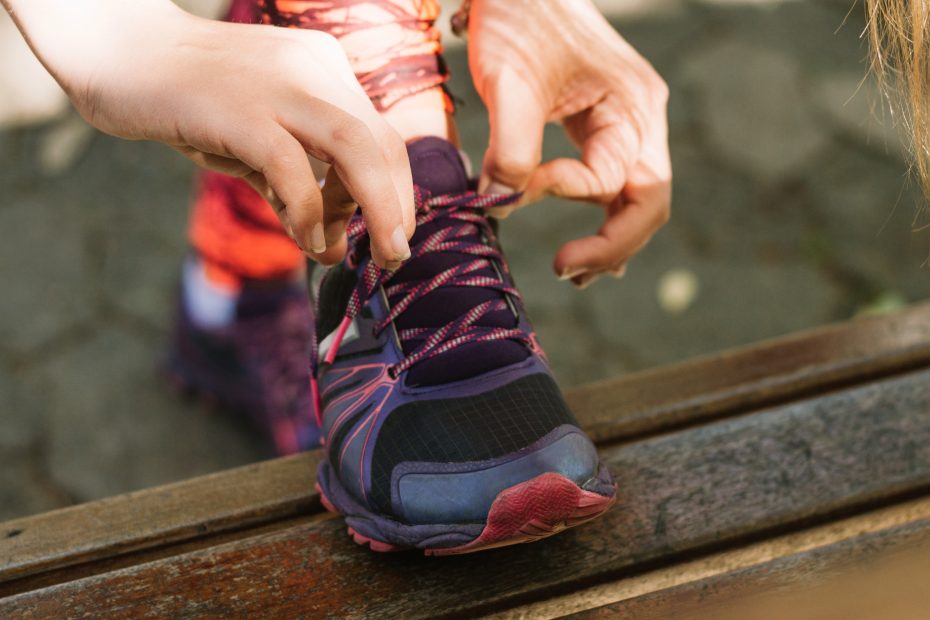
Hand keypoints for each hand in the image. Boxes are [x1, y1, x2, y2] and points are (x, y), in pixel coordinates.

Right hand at [6, 0, 412, 267]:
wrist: (118, 49)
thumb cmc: (190, 101)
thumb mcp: (257, 142)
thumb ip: (295, 188)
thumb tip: (330, 246)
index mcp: (325, 71)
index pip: (382, 137)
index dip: (396, 193)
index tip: (391, 234)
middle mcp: (313, 71)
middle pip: (382, 144)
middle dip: (397, 208)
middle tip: (394, 256)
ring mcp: (278, 86)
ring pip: (355, 150)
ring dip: (378, 210)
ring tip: (378, 255)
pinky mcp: (239, 109)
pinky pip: (291, 166)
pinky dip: (308, 210)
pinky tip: (307, 239)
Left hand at [467, 0, 670, 286]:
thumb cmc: (518, 14)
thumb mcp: (509, 81)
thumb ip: (510, 147)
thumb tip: (501, 208)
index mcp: (635, 107)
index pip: (614, 181)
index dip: (566, 194)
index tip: (514, 189)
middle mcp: (642, 118)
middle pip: (647, 202)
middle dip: (611, 244)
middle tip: (566, 273)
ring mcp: (627, 121)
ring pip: (634, 197)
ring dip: (609, 239)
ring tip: (573, 272)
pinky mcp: (604, 122)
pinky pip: (614, 180)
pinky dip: (599, 213)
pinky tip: (583, 245)